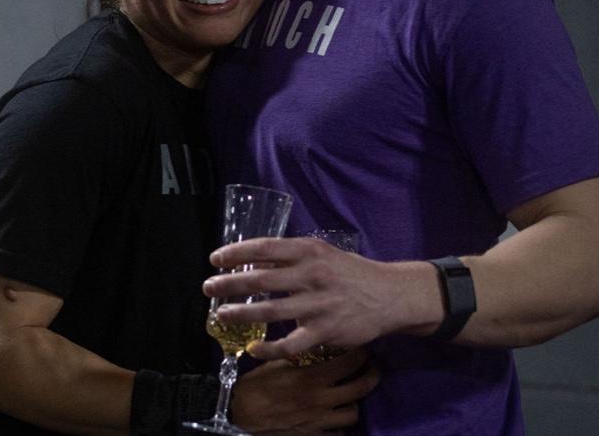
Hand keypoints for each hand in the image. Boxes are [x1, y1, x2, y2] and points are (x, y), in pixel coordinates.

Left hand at [204, 237, 439, 359]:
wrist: (390, 294)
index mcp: (309, 250)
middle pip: (261, 278)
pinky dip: (269, 349)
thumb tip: (255, 259)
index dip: (237, 253)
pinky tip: (253, 349)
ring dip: (241, 313)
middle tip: (208, 286)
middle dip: (230, 283)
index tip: (216, 258)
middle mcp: (312, 274)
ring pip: (270, 310)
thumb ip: (293, 256)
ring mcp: (318, 304)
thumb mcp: (323, 252)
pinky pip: (290, 344)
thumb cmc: (351, 271)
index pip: (265, 248)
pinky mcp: (325, 331)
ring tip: (220, 315)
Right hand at [231, 349, 378, 433]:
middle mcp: (322, 400)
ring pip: (353, 413)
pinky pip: (338, 434)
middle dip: (371, 375)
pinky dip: (340, 425)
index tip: (362, 347)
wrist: (242, 415)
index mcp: (313, 378)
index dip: (360, 354)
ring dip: (355, 402)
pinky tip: (335, 416)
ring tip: (352, 393)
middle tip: (372, 367)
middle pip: (360, 388)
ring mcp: (321, 422)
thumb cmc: (257, 385)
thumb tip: (310, 344)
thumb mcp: (277, 363)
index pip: (348, 363)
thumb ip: (299, 357)